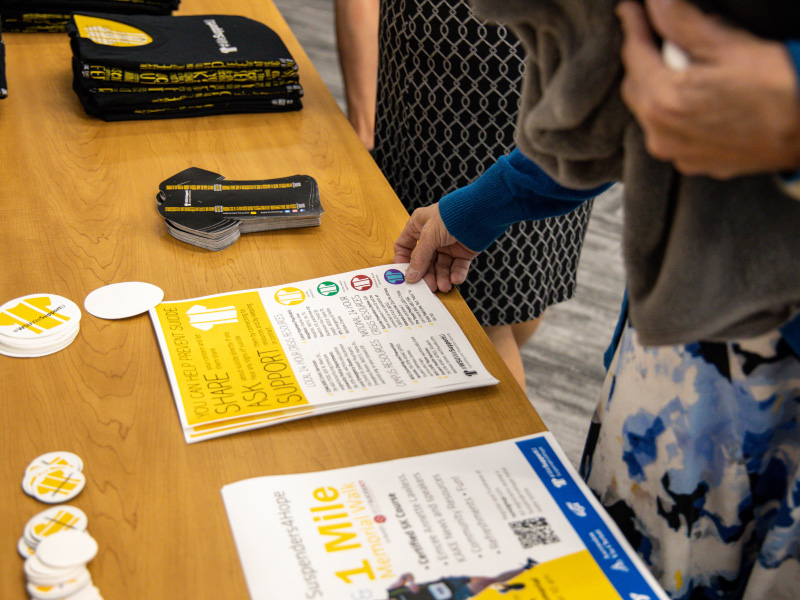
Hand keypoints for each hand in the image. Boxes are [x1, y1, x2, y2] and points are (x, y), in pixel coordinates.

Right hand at [393, 204, 478, 292]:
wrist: (480, 213)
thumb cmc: (451, 216)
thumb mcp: (429, 235)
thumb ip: (419, 257)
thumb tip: (410, 277)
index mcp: (419, 227)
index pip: (405, 246)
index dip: (403, 261)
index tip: (404, 276)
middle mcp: (432, 237)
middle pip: (424, 261)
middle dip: (427, 275)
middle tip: (428, 287)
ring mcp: (447, 245)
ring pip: (441, 266)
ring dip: (442, 277)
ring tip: (444, 286)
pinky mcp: (462, 251)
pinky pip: (457, 267)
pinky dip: (456, 275)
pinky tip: (455, 279)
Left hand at [617, 0, 799, 177]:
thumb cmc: (781, 90)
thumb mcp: (729, 45)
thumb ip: (682, 22)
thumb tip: (657, 2)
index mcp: (664, 101)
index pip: (633, 54)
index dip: (633, 25)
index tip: (631, 9)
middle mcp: (661, 134)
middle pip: (636, 85)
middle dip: (644, 57)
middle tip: (659, 33)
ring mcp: (675, 153)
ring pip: (649, 111)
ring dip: (657, 85)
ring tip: (685, 64)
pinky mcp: (692, 163)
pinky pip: (669, 131)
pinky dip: (673, 111)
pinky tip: (697, 95)